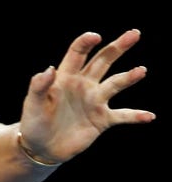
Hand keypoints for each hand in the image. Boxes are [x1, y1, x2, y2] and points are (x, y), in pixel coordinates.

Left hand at [19, 29, 154, 162]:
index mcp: (64, 78)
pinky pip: (123, 116)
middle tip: (134, 33)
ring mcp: (94, 101)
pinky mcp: (102, 120)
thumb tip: (50, 69)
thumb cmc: (33, 123)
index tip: (95, 36)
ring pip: (115, 84)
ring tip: (141, 70)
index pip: (77, 54)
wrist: (41, 148)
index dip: (85, 43)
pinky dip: (136, 116)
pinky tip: (149, 116)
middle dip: (117, 48)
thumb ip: (39, 87)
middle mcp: (83, 85)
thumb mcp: (33, 104)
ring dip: (129, 77)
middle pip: (102, 61)